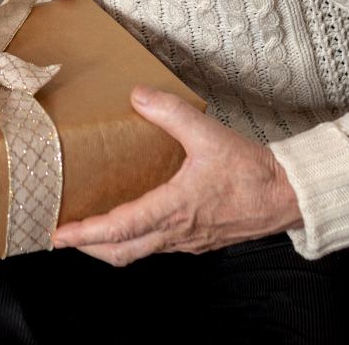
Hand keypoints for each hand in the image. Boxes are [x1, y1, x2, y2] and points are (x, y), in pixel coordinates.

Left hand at [51, 86, 302, 264]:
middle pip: (120, 253)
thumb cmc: (251, 170)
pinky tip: (127, 223)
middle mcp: (176, 232)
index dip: (87, 233)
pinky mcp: (196, 240)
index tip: (60, 234)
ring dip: (107, 246)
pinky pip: (155, 247)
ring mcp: (186, 241)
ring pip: (137, 253)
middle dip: (87, 247)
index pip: (122, 228)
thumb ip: (170, 112)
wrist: (288, 196)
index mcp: (175, 208)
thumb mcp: (208, 134)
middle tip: (61, 235)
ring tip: (86, 231)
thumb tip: (136, 96)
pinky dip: (131, 241)